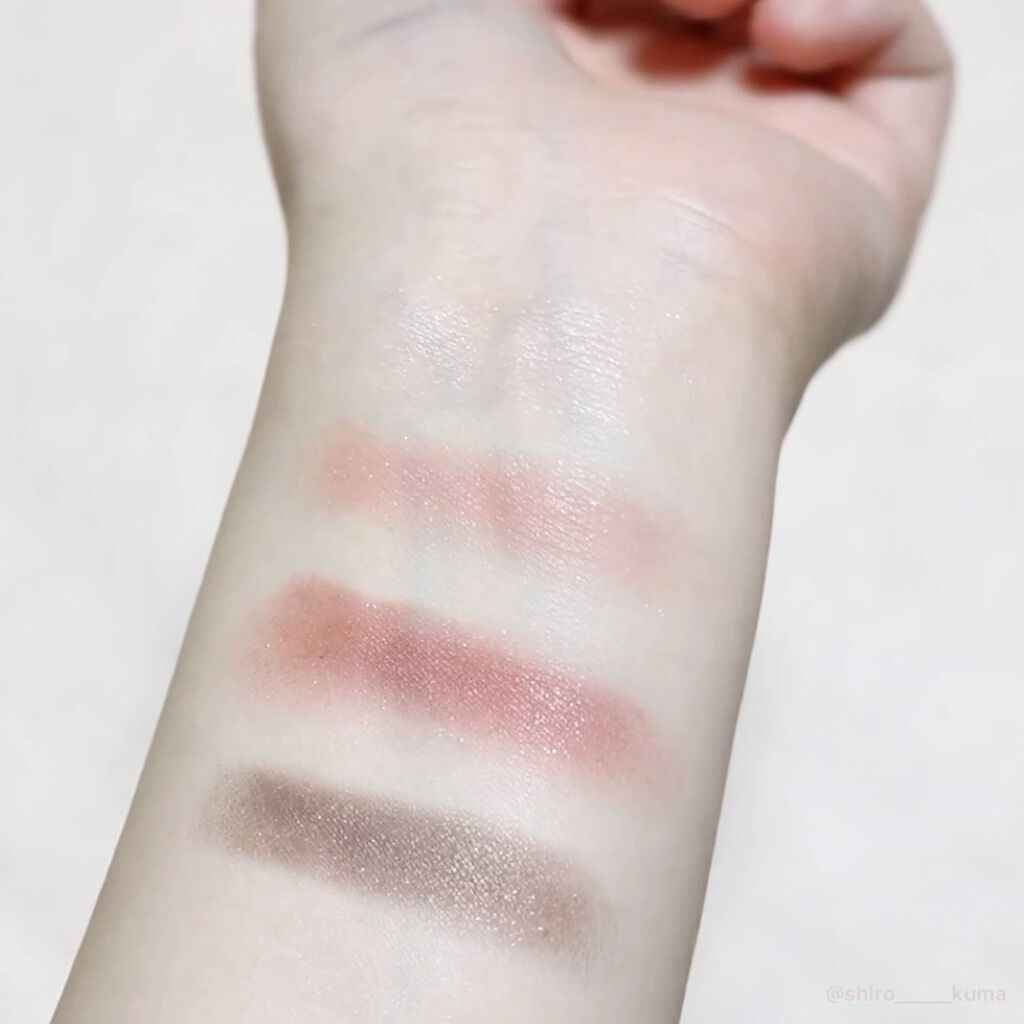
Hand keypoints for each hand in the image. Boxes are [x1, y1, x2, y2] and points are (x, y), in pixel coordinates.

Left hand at [257, 0, 952, 375]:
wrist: (495, 299)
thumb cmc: (391, 144)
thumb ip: (467, 1)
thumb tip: (592, 15)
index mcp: (524, 106)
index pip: (589, 15)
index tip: (544, 2)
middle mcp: (633, 147)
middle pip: (685, 13)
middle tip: (599, 1)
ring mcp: (740, 174)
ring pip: (788, 15)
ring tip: (686, 0)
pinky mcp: (847, 207)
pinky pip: (900, 60)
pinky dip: (857, 2)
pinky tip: (775, 31)